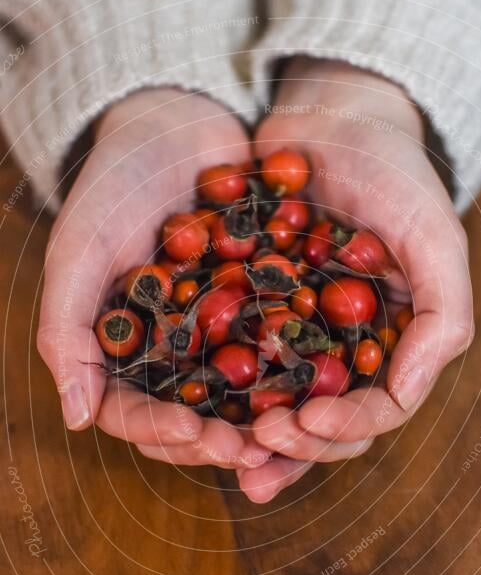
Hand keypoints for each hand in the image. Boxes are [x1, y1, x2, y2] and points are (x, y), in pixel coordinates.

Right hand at [37, 88, 269, 470]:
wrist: (175, 126)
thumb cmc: (115, 185)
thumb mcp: (80, 250)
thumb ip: (66, 330)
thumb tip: (75, 419)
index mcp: (120, 351)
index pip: (131, 413)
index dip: (159, 432)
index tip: (194, 432)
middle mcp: (169, 354)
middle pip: (188, 420)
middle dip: (217, 440)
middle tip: (251, 448)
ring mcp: (215, 336)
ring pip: (237, 401)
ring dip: (261, 425)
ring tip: (290, 432)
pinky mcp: (259, 311)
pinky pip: (278, 354)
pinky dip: (295, 376)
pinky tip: (320, 385)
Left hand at [238, 58, 473, 501]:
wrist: (331, 119)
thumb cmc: (391, 172)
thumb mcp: (434, 237)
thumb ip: (442, 316)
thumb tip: (406, 394)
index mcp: (393, 344)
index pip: (380, 408)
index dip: (348, 425)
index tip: (310, 415)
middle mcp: (346, 352)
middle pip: (326, 424)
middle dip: (297, 442)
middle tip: (260, 436)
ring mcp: (298, 337)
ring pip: (279, 408)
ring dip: (254, 440)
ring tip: (221, 451)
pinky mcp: (254, 315)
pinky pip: (234, 364)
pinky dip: (217, 392)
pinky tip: (193, 410)